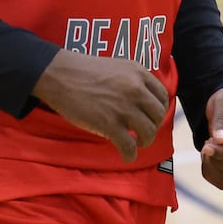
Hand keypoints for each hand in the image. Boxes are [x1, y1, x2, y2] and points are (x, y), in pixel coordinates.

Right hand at [31, 50, 168, 162]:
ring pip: (148, 132)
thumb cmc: (83, 71)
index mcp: (138, 73)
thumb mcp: (117, 67)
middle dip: (153, 126)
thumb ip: (132, 80)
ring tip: (136, 143)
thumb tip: (144, 100)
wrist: (60, 75)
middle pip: (158, 115)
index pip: (163, 95)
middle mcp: (135, 89)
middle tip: (143, 131)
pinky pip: (129, 146)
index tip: (152, 116)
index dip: (159, 109)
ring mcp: (123, 107)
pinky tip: (126, 155)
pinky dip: (130, 154)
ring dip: (144, 141)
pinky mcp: (109, 124)